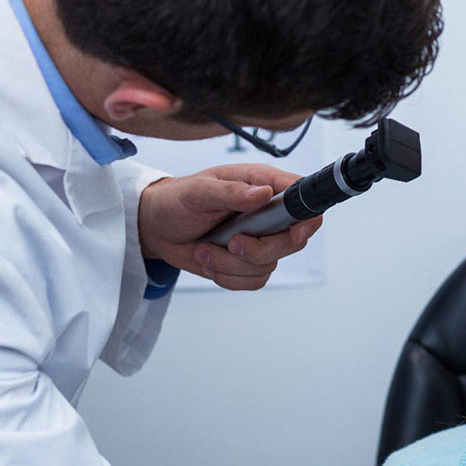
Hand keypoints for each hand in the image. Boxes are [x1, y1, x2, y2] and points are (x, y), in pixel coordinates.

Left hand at [137, 164, 321, 289]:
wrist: (158, 227)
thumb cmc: (177, 200)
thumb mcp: (198, 191)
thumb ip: (231, 192)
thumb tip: (263, 194)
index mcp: (262, 184)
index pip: (302, 197)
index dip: (307, 216)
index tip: (294, 232)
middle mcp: (267, 212)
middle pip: (294, 240)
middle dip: (260, 250)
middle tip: (232, 242)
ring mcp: (260, 239)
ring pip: (269, 265)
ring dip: (231, 264)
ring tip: (205, 248)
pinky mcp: (249, 262)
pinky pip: (254, 281)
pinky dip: (228, 277)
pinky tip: (210, 261)